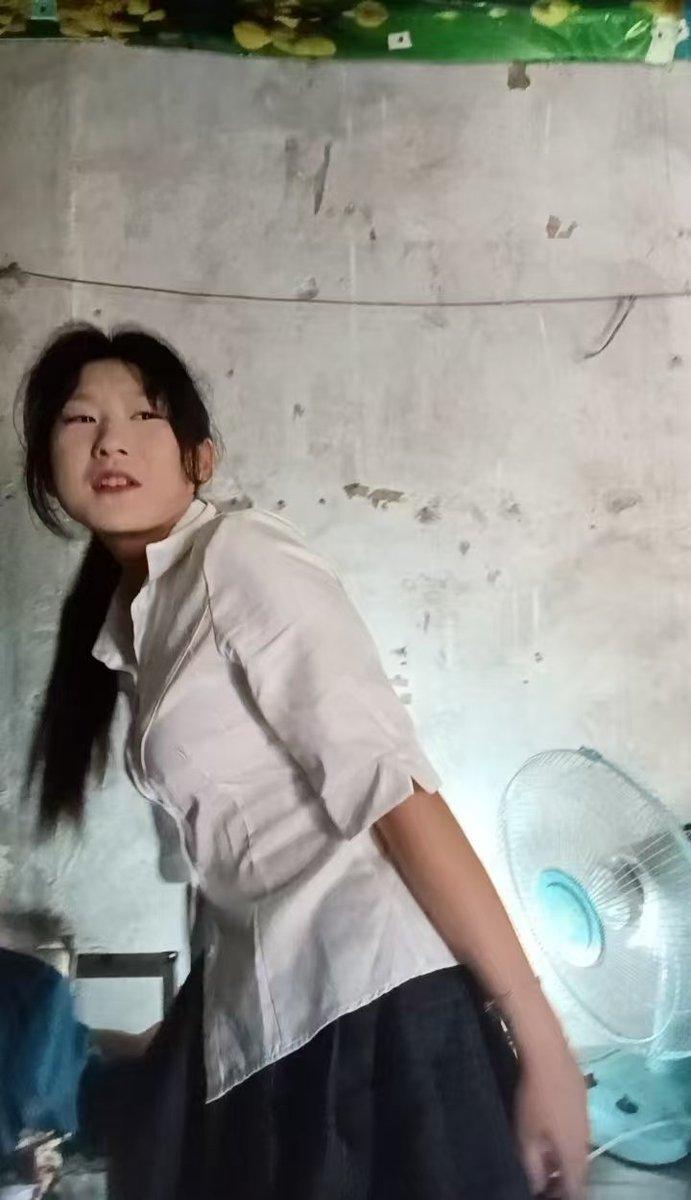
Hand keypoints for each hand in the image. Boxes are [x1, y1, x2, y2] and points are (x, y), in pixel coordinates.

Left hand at [513, 1032, 589, 1198]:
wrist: (549, 1055)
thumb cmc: (534, 1098)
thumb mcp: (526, 1136)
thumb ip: (533, 1165)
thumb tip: (538, 1185)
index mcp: (573, 1152)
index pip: (577, 1188)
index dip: (565, 1196)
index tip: (551, 1196)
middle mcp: (585, 1139)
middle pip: (579, 1170)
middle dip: (564, 1180)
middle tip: (546, 1182)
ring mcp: (586, 1119)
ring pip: (577, 1149)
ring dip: (564, 1159)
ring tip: (545, 1161)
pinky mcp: (582, 1103)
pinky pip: (576, 1131)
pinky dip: (565, 1140)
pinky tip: (550, 1133)